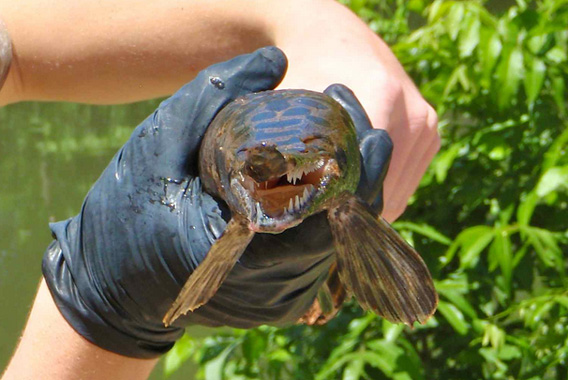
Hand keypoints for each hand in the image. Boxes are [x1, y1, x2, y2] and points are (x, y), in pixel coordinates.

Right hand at [41, 47, 392, 358]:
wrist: (113, 288)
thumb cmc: (127, 214)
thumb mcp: (158, 144)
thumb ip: (213, 97)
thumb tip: (275, 61)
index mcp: (245, 254)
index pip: (328, 211)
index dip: (353, 160)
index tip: (349, 109)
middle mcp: (274, 286)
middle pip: (344, 223)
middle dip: (355, 165)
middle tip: (346, 116)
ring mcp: (283, 300)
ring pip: (338, 237)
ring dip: (343, 187)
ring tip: (327, 142)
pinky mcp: (284, 302)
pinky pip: (322, 251)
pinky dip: (325, 213)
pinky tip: (310, 181)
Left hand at [273, 0, 439, 221]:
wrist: (335, 38)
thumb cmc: (306, 71)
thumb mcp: (296, 110)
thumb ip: (298, 154)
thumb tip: (290, 210)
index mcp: (383, 98)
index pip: (365, 182)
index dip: (336, 206)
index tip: (313, 214)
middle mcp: (414, 114)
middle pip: (384, 195)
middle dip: (351, 208)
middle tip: (321, 207)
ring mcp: (427, 125)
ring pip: (397, 196)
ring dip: (367, 202)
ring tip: (337, 189)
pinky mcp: (432, 134)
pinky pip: (406, 185)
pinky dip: (381, 190)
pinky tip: (357, 176)